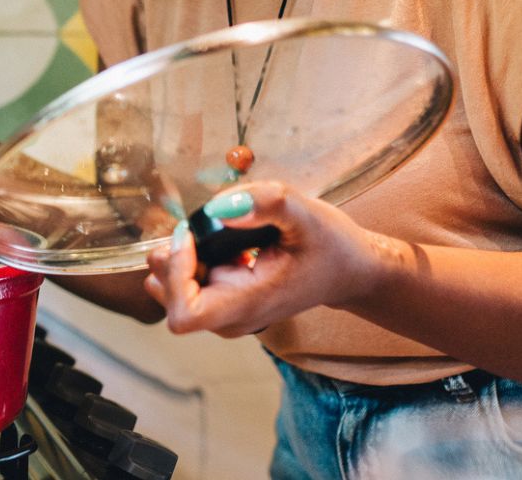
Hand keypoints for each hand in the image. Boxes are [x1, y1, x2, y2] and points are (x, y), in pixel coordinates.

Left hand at [142, 182, 391, 336]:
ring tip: (202, 231)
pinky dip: (186, 260)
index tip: (192, 236)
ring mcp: (227, 313)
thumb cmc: (331, 246)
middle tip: (193, 226)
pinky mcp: (225, 300)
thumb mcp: (307, 214)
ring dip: (176, 259)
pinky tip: (209, 239)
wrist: (350, 270)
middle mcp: (233, 317)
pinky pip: (185, 285)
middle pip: (171, 302)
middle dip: (172, 261)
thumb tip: (220, 205)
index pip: (185, 314)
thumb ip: (267, 203)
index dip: (176, 274)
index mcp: (249, 304)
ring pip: (172, 293)